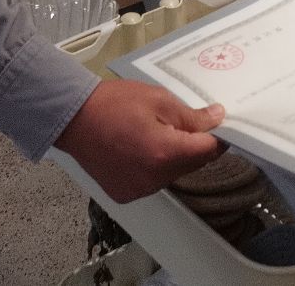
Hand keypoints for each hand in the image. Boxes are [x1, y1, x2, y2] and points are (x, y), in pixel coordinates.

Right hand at [54, 79, 223, 202]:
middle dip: (194, 145)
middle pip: (191, 164)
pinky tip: (140, 148)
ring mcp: (139, 190)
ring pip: (173, 174)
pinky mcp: (126, 194)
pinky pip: (153, 181)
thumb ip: (191, 116)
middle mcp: (154, 179)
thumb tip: (217, 119)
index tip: (220, 126)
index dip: (218, 137)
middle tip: (182, 122)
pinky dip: (154, 167)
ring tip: (155, 133)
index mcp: (165, 153)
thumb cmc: (114, 103)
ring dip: (174, 158)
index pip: (208, 151)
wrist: (73, 118)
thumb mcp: (159, 100)